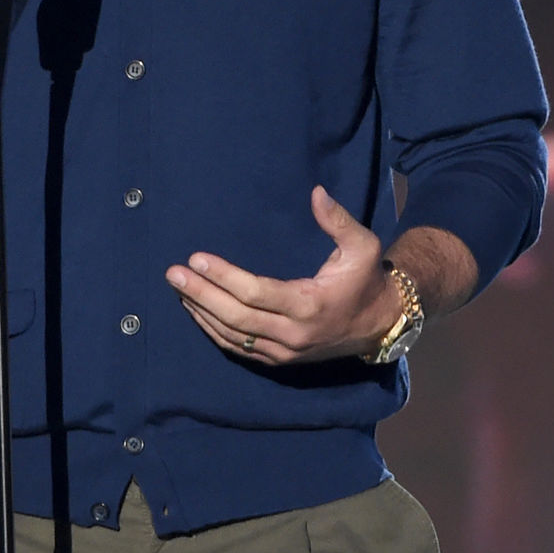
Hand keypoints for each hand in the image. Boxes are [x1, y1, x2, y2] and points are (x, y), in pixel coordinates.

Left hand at [165, 186, 399, 364]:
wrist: (380, 324)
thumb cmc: (366, 279)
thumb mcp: (363, 246)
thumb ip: (338, 220)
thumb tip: (316, 192)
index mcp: (309, 304)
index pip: (255, 292)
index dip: (224, 276)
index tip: (197, 258)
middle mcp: (293, 333)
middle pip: (236, 317)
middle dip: (201, 294)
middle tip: (173, 274)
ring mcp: (285, 351)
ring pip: (233, 335)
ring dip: (201, 312)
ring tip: (178, 288)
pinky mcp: (280, 360)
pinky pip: (240, 348)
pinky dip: (214, 331)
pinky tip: (196, 312)